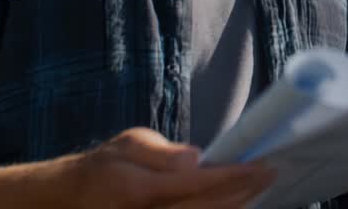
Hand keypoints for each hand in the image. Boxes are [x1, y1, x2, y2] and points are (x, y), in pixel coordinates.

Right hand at [71, 127, 273, 208]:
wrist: (76, 197)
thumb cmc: (109, 165)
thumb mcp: (130, 145)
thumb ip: (162, 154)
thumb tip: (197, 158)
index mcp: (140, 188)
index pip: (196, 184)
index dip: (232, 176)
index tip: (260, 165)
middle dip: (243, 192)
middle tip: (270, 174)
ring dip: (237, 206)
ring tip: (262, 188)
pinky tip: (240, 202)